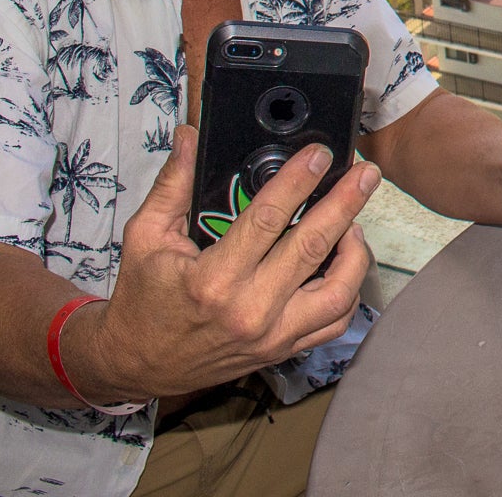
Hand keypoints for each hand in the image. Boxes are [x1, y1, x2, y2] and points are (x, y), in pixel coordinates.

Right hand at [71, 126, 379, 400]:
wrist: (136, 363)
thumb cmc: (142, 299)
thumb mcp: (145, 237)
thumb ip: (172, 185)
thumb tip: (190, 138)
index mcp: (213, 280)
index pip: (267, 219)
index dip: (298, 181)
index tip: (319, 154)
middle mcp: (249, 310)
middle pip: (313, 247)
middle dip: (346, 203)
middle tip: (365, 173)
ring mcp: (271, 336)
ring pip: (338, 292)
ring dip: (355, 251)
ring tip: (355, 219)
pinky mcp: (282, 350)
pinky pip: (334, 322)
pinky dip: (349, 289)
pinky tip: (346, 261)